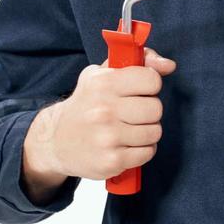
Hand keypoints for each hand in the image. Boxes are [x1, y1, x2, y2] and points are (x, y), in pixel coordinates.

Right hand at [21, 47, 174, 202]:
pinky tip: (126, 144)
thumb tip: (169, 65)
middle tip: (134, 113)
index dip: (150, 85)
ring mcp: (108, 137)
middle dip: (149, 111)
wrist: (55, 140)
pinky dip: (142, 150)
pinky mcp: (112, 161)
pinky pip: (147, 152)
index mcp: (104, 84)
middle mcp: (104, 110)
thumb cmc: (85, 104)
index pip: (151, 79)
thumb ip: (139, 62)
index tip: (140, 90)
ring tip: (129, 129)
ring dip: (146, 131)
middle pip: (156, 108)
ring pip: (154, 131)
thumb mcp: (103, 75)